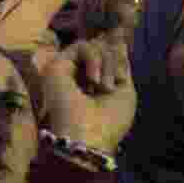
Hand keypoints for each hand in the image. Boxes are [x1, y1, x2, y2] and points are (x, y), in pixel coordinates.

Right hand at [42, 37, 136, 154]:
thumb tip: (121, 44)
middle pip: (103, 48)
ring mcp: (68, 71)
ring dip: (106, 63)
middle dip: (115, 62)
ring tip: (104, 86)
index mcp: (96, 83)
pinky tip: (94, 81)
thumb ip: (121, 68)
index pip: (107, 56)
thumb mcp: (125, 93)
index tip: (125, 45)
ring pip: (94, 46)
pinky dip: (94, 59)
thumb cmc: (109, 122)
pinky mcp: (57, 66)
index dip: (118, 50)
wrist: (88, 138)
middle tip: (111, 86)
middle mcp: (80, 76)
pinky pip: (82, 46)